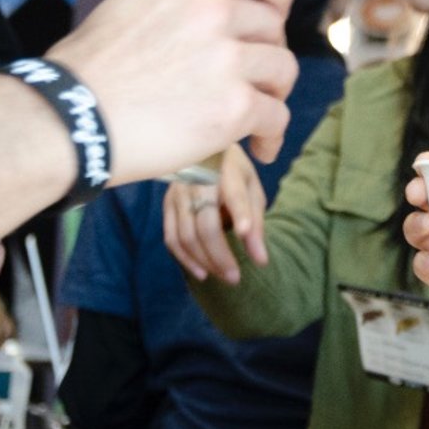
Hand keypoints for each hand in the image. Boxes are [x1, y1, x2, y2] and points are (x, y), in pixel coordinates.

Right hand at [49, 0, 297, 183]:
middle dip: (266, 55)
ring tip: (255, 117)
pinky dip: (272, 136)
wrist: (69, 119)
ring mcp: (227, 59)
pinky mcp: (234, 107)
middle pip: (274, 28)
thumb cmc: (87, 72)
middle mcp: (213, 13)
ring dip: (272, 94)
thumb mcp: (130, 5)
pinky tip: (260, 147)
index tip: (272, 14)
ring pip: (282, 71)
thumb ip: (176, 4)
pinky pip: (276, 117)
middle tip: (250, 80)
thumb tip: (201, 12)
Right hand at [163, 144, 266, 284]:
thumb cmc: (233, 172)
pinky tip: (202, 273)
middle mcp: (197, 179)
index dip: (241, 214)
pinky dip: (185, 259)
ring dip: (205, 261)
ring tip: (225, 276)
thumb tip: (261, 261)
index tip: (246, 234)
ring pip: (186, 236)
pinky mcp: (167, 203)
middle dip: (220, 255)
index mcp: (226, 169)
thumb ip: (256, 223)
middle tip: (236, 278)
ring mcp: (178, 192)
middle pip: (206, 225)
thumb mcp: (251, 188)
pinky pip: (172, 237)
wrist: (201, 150)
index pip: (234, 195)